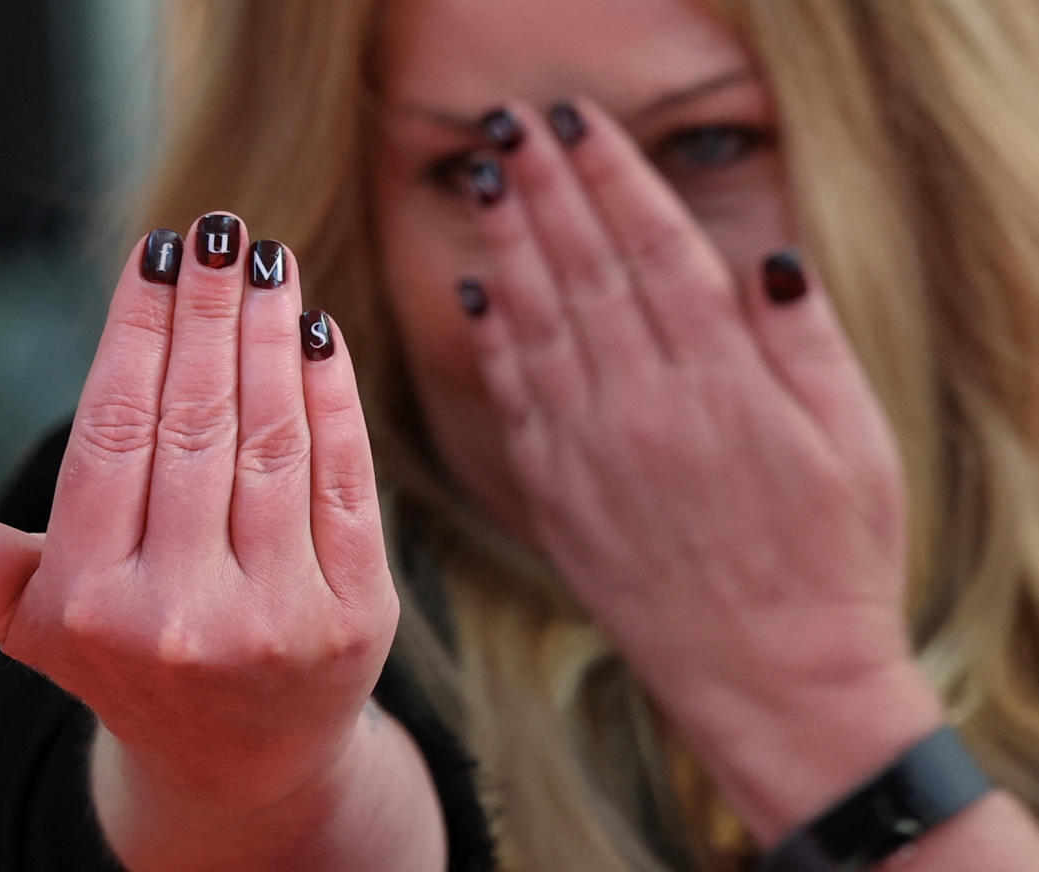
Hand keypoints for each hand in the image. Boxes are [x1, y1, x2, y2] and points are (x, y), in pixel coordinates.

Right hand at [0, 216, 398, 804]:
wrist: (244, 761)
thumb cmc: (133, 663)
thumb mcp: (39, 624)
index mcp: (92, 602)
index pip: (115, 434)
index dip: (138, 333)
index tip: (157, 253)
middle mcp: (182, 614)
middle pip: (195, 426)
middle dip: (210, 314)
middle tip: (221, 230)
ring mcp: (276, 618)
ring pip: (271, 444)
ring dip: (273, 340)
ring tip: (271, 264)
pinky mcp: (354, 617)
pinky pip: (345, 485)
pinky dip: (336, 403)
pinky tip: (321, 336)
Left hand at [461, 100, 942, 838]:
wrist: (772, 681)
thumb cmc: (831, 563)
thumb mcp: (854, 444)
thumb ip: (806, 343)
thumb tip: (766, 256)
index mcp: (722, 382)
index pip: (654, 250)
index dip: (612, 177)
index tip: (578, 122)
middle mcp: (644, 405)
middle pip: (582, 271)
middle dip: (543, 187)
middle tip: (506, 125)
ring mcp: (590, 452)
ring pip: (536, 324)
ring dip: (506, 245)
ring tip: (480, 182)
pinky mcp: (557, 498)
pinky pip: (515, 401)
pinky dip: (493, 342)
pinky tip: (477, 294)